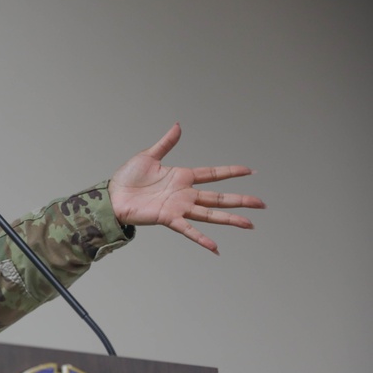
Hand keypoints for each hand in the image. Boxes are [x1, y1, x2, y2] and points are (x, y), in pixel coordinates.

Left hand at [108, 123, 264, 253]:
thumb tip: (178, 125)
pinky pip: (188, 230)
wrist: (111, 197)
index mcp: (182, 177)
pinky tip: (216, 247)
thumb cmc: (127, 179)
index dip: (231, 172)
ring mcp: (179, 207)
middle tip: (262, 203)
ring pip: (210, 214)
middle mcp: (185, 194)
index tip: (250, 171)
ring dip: (230, 219)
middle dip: (241, 200)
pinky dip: (201, 238)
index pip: (213, 174)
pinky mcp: (168, 218)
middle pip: (219, 197)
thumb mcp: (148, 156)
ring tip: (250, 224)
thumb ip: (166, 143)